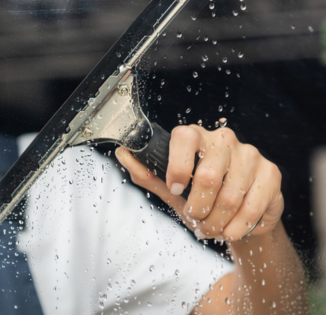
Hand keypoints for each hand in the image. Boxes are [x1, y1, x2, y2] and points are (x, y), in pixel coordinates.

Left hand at [116, 125, 283, 241]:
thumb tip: (123, 154)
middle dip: (198, 208)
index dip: (178, 167)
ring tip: (212, 228)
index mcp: (196, 137)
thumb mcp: (172, 189)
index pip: (184, 137)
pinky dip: (237, 227)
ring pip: (230, 196)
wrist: (237, 215)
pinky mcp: (271, 174)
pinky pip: (253, 207)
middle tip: (196, 219)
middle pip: (209, 175)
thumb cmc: (201, 198)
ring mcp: (251, 155)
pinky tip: (231, 230)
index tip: (175, 189)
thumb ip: (149, 174)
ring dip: (216, 222)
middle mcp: (225, 140)